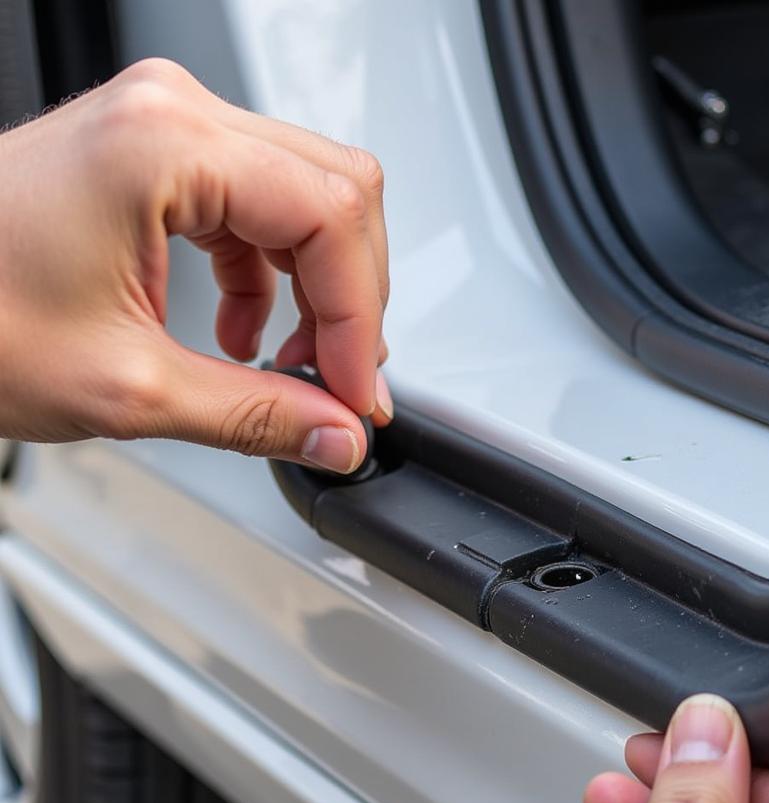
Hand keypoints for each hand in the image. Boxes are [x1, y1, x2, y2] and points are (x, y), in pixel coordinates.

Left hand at [0, 58, 391, 470]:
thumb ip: (255, 415)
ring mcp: (165, 129)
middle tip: (341, 383)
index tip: (355, 395)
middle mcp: (174, 116)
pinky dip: (275, 277)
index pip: (331, 219)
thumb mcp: (126, 387)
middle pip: (338, 194)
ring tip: (296, 363)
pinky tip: (249, 331)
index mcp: (166, 145)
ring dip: (318, 290)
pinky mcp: (155, 158)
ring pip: (308, 197)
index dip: (359, 320)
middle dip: (352, 301)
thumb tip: (336, 435)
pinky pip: (258, 206)